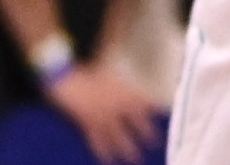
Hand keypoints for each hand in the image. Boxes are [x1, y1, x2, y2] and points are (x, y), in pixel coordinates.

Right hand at [48, 59, 166, 160]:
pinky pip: (97, 141)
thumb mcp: (111, 74)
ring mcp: (103, 117)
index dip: (153, 111)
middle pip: (134, 123)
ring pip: (117, 136)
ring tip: (135, 158)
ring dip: (126, 148)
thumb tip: (137, 93)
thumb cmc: (89, 73)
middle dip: (145, 133)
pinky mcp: (89, 125)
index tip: (160, 117)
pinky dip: (103, 151)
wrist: (69, 78)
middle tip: (154, 143)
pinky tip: (108, 160)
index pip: (143, 103)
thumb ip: (124, 86)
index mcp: (123, 92)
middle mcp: (116, 106)